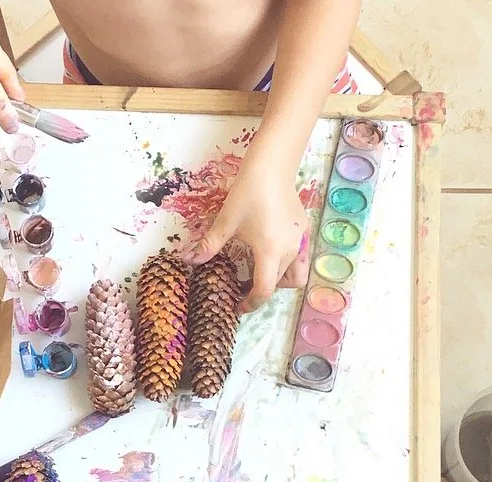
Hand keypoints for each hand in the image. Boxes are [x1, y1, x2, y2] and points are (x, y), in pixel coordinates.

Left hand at [184, 151, 308, 313]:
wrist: (272, 165)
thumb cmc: (248, 193)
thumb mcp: (225, 222)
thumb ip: (208, 246)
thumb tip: (187, 260)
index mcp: (270, 252)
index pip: (264, 291)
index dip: (250, 303)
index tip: (238, 306)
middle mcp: (290, 251)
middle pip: (279, 285)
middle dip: (262, 291)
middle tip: (242, 287)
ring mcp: (300, 241)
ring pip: (295, 275)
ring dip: (279, 281)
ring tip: (260, 272)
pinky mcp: (304, 231)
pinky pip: (300, 259)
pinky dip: (288, 265)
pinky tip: (271, 253)